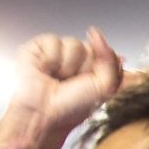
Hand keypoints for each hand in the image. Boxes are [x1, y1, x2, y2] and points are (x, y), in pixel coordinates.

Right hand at [3, 28, 121, 144]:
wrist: (43, 114)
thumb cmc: (72, 108)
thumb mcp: (105, 87)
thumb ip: (110, 59)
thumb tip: (97, 34)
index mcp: (93, 69)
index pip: (105, 52)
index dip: (100, 66)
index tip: (91, 82)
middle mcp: (76, 60)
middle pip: (91, 47)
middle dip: (85, 67)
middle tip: (73, 83)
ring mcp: (58, 52)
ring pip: (74, 43)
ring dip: (68, 65)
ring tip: (58, 78)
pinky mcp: (38, 47)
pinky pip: (53, 40)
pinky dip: (51, 59)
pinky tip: (45, 71)